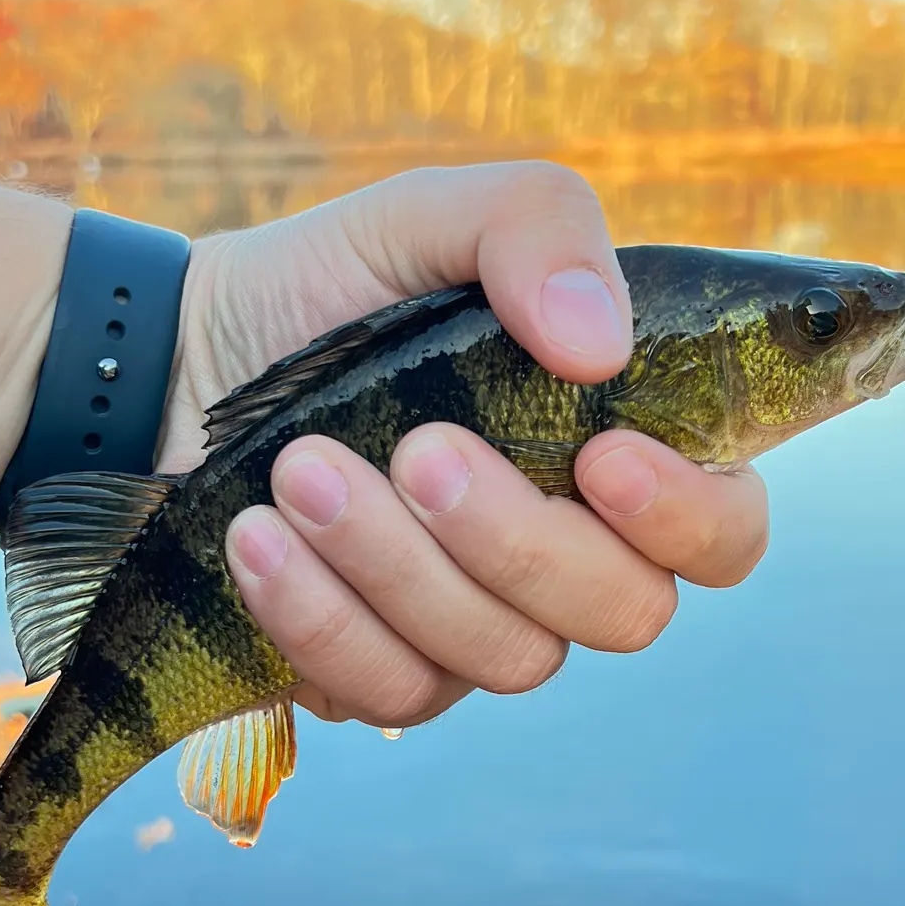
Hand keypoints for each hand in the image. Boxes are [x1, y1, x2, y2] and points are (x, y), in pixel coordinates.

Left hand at [159, 162, 769, 727]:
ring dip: (397, 565)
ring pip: (505, 658)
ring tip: (299, 469)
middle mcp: (566, 548)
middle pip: (624, 612)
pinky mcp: (387, 668)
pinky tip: (254, 538)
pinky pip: (392, 690)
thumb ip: (538, 228)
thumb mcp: (433, 215)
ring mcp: (480, 620)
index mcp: (611, 442)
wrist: (181, 359)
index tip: (600, 457)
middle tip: (417, 450)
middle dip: (515, 539)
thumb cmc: (333, 284)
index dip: (688, 515)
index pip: (723, 527)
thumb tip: (598, 347)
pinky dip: (321, 616)